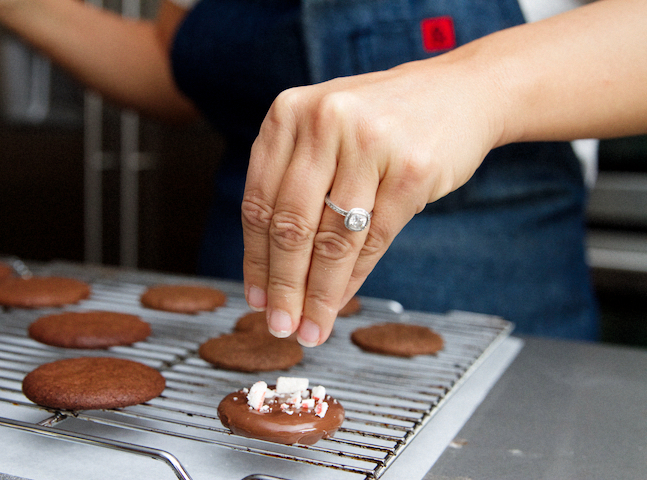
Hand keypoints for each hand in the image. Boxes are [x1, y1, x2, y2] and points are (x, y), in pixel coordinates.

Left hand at [241, 52, 504, 346]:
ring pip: (332, 240)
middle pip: (291, 225)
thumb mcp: (325, 134)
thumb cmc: (381, 122)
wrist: (459, 93)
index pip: (259, 202)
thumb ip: (294, 184)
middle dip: (283, 287)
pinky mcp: (412, 170)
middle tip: (279, 326)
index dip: (254, 259)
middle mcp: (324, 122)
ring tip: (310, 328)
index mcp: (289, 112)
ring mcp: (370, 144)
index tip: (255, 299)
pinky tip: (340, 301)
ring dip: (319, 295)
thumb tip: (270, 271)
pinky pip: (373, 240)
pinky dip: (354, 279)